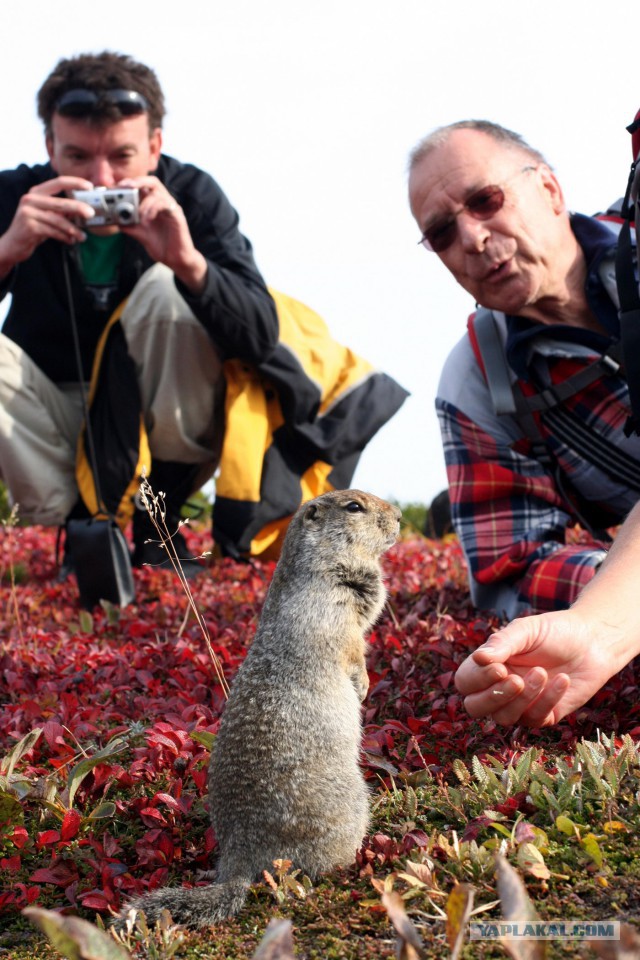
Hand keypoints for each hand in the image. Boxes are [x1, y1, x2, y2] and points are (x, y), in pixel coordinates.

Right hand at [0, 176, 93, 276]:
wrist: (13, 244)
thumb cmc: (34, 228)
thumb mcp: (47, 216)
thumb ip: (62, 211)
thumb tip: (84, 210)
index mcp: (36, 192)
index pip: (58, 182)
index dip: (75, 183)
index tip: (90, 186)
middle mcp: (31, 199)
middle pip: (61, 203)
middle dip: (78, 208)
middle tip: (92, 214)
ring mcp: (28, 212)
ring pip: (58, 221)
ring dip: (74, 230)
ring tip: (83, 237)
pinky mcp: (29, 227)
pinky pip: (53, 232)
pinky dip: (65, 237)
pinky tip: (71, 241)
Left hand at [117, 176, 206, 293]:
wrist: (176, 260)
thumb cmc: (162, 247)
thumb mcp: (141, 235)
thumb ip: (130, 227)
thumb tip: (116, 221)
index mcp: (155, 206)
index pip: (144, 186)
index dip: (131, 183)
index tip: (118, 187)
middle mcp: (164, 204)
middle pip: (153, 182)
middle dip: (138, 181)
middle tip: (126, 186)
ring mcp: (172, 209)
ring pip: (158, 192)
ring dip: (144, 202)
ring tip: (138, 216)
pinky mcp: (178, 216)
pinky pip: (165, 204)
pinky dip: (153, 208)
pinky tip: (147, 219)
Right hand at [454, 610, 626, 726]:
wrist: (592, 643)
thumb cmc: (554, 632)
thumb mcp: (526, 630)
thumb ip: (502, 643)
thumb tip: (478, 658)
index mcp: (488, 665)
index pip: (466, 682)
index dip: (478, 679)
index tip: (500, 667)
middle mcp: (498, 688)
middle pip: (475, 708)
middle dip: (494, 697)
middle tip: (516, 680)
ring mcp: (520, 705)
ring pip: (504, 717)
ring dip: (523, 698)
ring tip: (542, 672)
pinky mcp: (543, 715)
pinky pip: (535, 718)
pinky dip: (548, 699)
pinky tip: (563, 679)